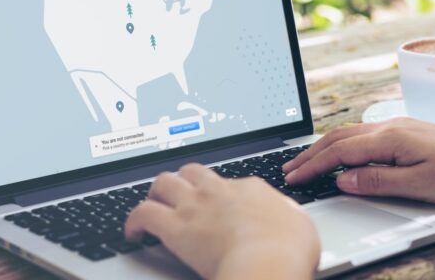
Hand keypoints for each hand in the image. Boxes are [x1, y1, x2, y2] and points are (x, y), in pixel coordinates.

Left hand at [125, 164, 319, 279]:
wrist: (267, 263)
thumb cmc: (288, 251)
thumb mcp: (301, 227)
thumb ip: (289, 217)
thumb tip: (288, 218)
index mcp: (250, 189)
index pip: (229, 182)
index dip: (220, 193)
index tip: (218, 205)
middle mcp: (219, 191)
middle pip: (192, 171)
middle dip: (184, 180)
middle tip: (180, 194)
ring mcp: (195, 206)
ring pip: (163, 182)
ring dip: (156, 192)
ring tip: (153, 204)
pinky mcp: (175, 227)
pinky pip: (143, 214)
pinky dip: (133, 221)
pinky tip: (133, 232)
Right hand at [283, 117, 434, 204]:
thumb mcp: (420, 185)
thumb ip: (378, 180)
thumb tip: (344, 179)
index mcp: (391, 138)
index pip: (340, 152)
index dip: (314, 165)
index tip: (294, 177)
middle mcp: (390, 126)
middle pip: (338, 137)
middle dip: (310, 154)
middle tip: (289, 169)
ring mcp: (398, 126)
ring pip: (349, 133)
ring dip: (324, 147)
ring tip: (306, 161)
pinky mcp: (406, 130)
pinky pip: (363, 133)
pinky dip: (342, 143)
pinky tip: (340, 152)